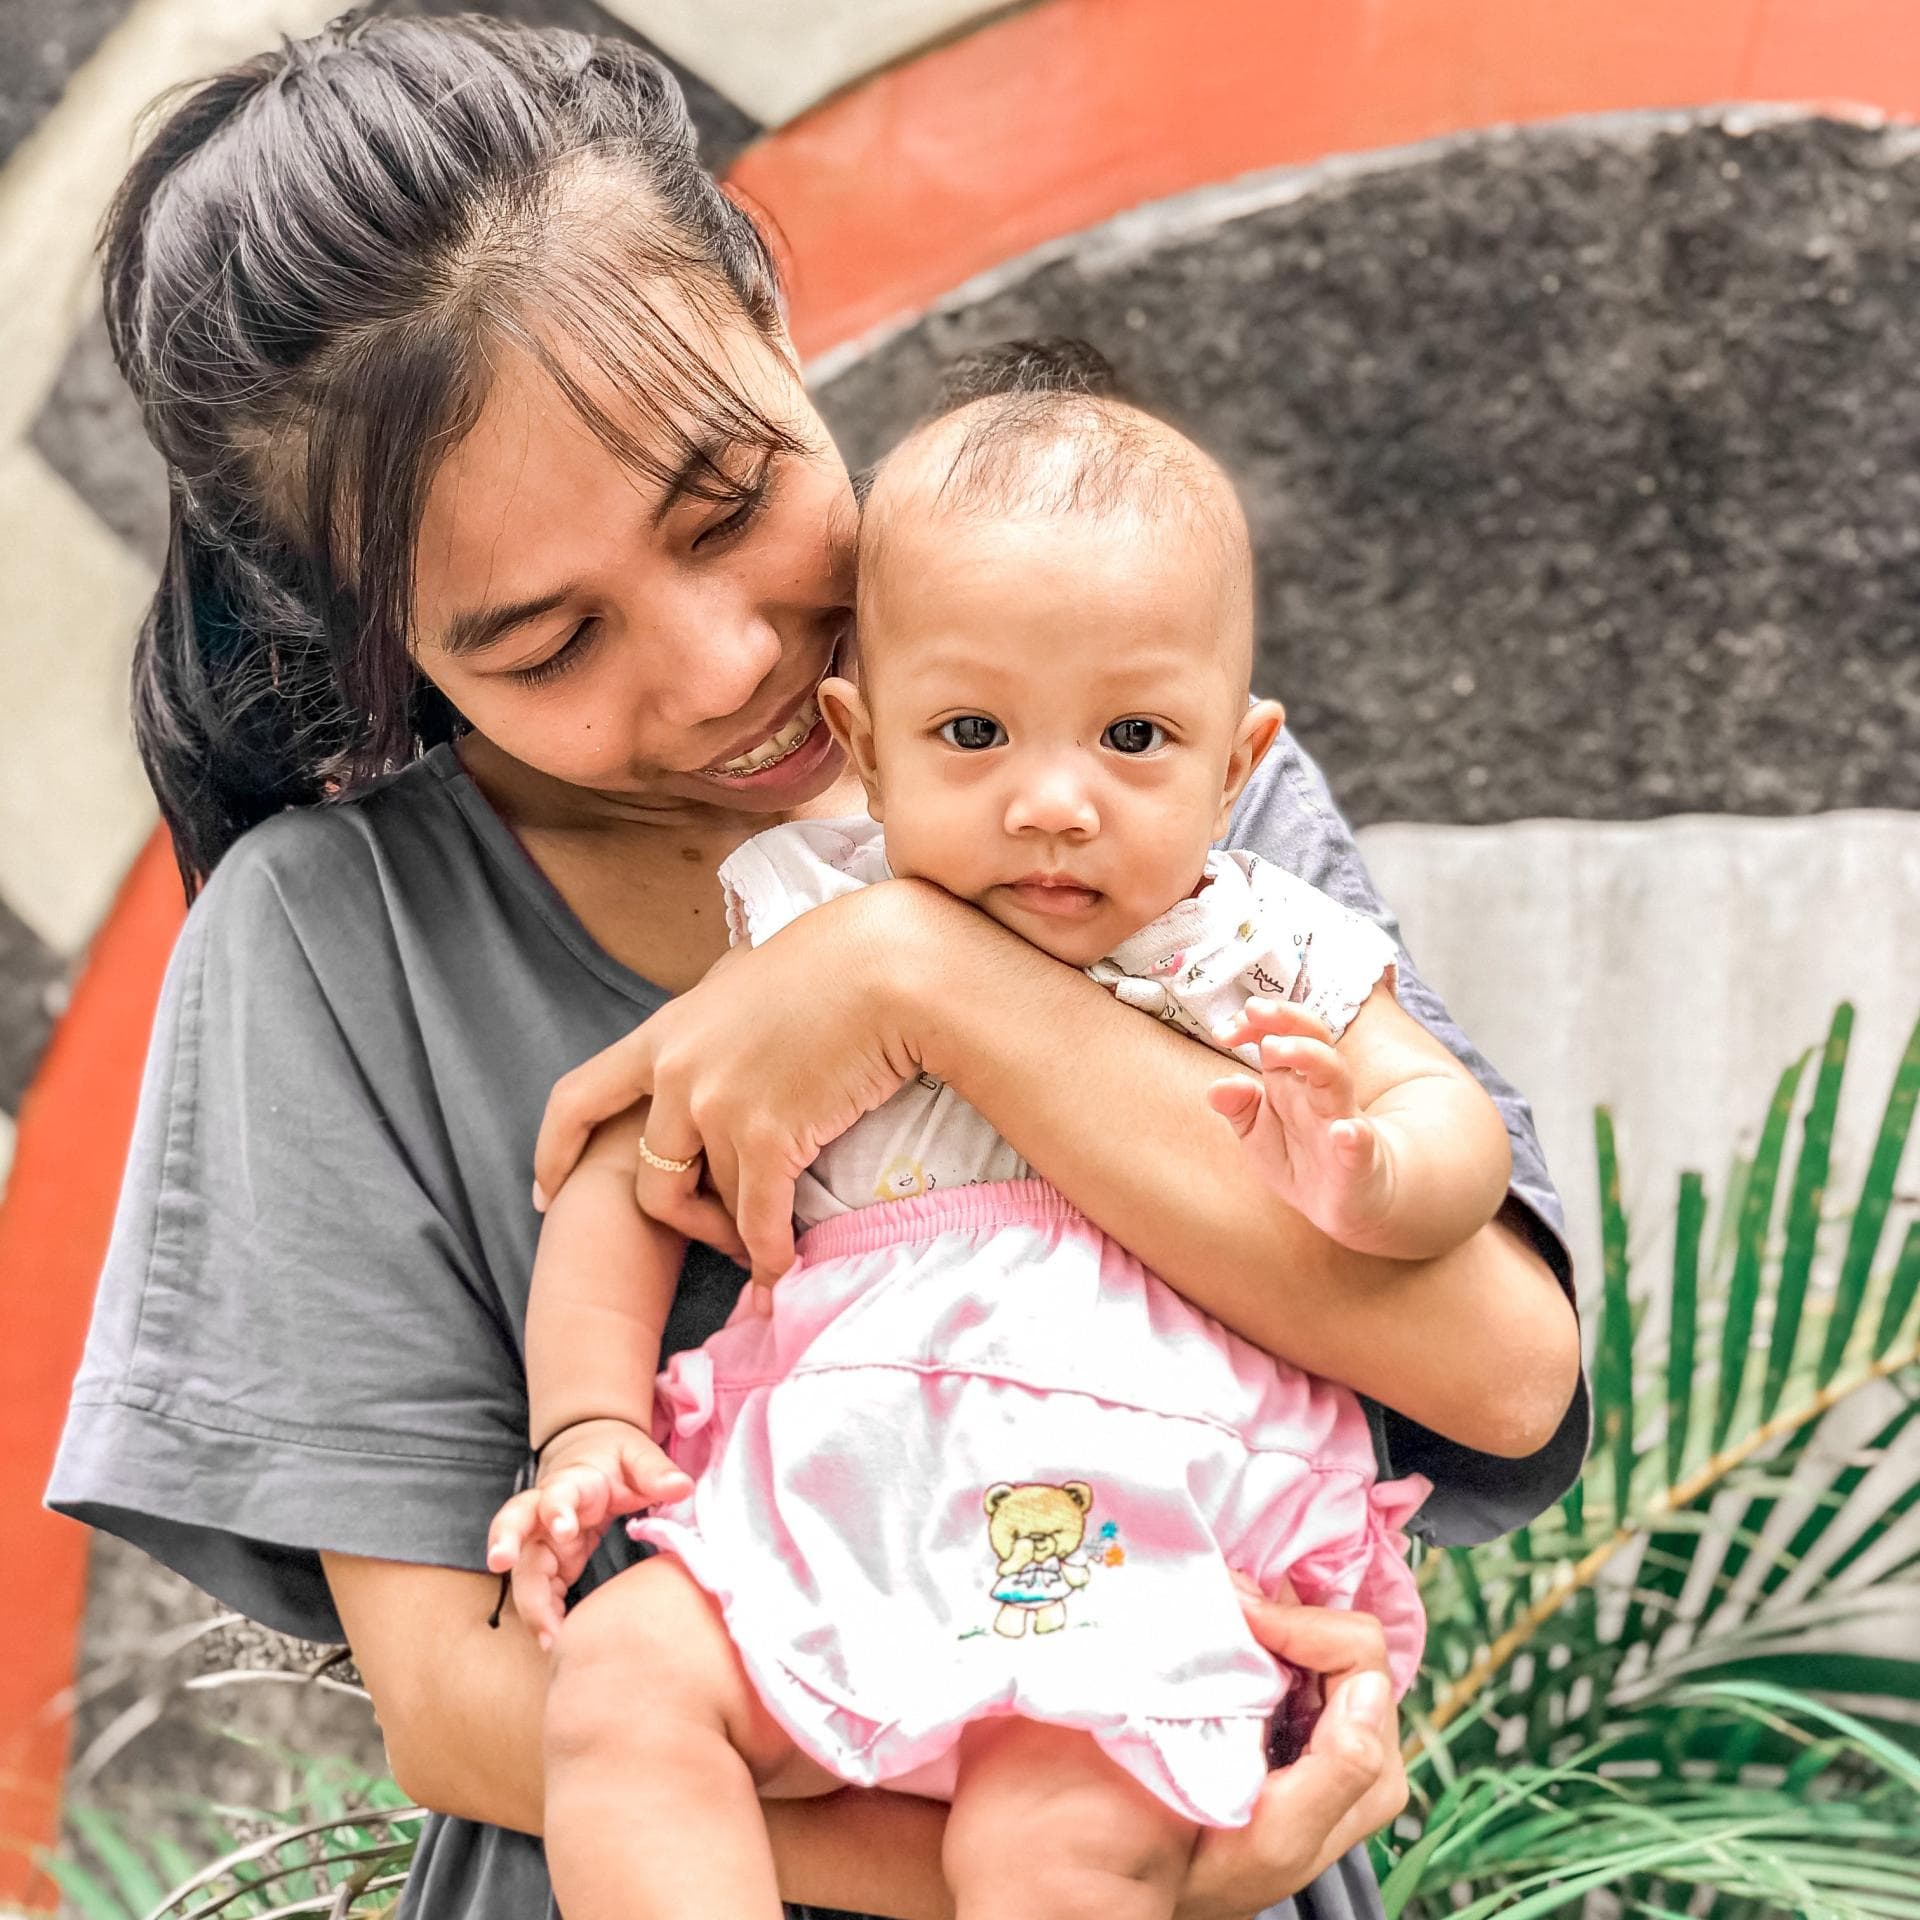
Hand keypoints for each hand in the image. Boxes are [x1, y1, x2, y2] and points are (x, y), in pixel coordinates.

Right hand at [485, 1419, 690, 1650]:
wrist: (594, 1459)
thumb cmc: (616, 1459)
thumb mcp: (638, 1456)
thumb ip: (656, 1472)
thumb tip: (682, 1488)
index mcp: (574, 1482)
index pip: (558, 1492)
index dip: (557, 1509)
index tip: (564, 1529)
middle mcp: (547, 1510)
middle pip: (514, 1522)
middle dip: (506, 1541)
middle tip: (501, 1563)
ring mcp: (544, 1538)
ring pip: (523, 1566)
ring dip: (528, 1601)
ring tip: (547, 1638)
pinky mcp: (550, 1561)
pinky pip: (539, 1590)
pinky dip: (543, 1615)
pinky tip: (556, 1641)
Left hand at [533, 885, 933, 1284]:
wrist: (888, 967)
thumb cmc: (837, 962)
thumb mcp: (748, 981)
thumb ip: (719, 1012)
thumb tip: (723, 1004)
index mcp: (664, 1034)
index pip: (577, 1099)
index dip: (554, 1153)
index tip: (547, 1193)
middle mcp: (676, 1075)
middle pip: (649, 1183)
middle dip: (686, 1223)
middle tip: (722, 1236)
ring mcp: (716, 1106)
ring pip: (715, 1205)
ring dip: (741, 1240)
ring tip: (768, 1254)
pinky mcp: (766, 1136)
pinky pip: (758, 1219)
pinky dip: (770, 1254)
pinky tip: (785, 1267)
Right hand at [1177, 1584, 1407, 1918]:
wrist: (1175, 1884)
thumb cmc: (1221, 1867)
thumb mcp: (1280, 1835)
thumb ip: (1340, 1768)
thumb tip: (1371, 1687)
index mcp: (1374, 1761)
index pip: (1358, 1651)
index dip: (1301, 1623)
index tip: (1241, 1616)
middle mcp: (1364, 1734)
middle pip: (1340, 1637)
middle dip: (1281, 1613)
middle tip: (1224, 1601)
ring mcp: (1332, 1721)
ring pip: (1313, 1638)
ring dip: (1266, 1620)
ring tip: (1221, 1609)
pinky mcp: (1298, 1712)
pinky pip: (1290, 1652)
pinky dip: (1258, 1634)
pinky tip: (1225, 1635)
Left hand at [1207, 1001, 1397, 1247]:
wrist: (1348, 1203)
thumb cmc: (1300, 1158)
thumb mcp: (1257, 1132)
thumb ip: (1238, 1106)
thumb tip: (1218, 1086)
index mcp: (1292, 1082)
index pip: (1278, 1035)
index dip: (1253, 1025)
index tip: (1222, 1030)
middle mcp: (1318, 1093)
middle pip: (1312, 1040)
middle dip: (1285, 1019)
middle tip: (1254, 1009)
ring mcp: (1341, 1122)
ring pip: (1335, 1077)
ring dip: (1310, 1057)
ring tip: (1276, 1048)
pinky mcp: (1357, 1161)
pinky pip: (1359, 1143)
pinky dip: (1353, 1136)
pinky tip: (1343, 1132)